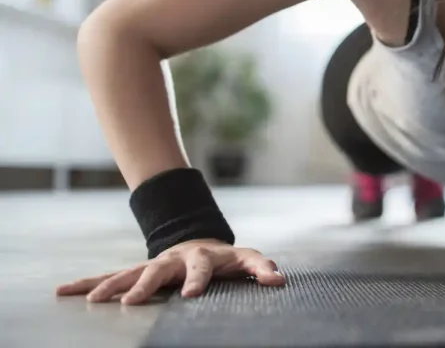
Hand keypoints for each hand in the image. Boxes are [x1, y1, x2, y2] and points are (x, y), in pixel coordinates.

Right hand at [55, 239, 285, 304]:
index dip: (198, 280)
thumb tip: (279, 280)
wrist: (199, 243)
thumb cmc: (226, 259)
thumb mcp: (247, 260)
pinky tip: (64, 291)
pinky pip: (109, 277)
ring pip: (129, 273)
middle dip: (146, 285)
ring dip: (111, 286)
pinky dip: (87, 284)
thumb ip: (262, 269)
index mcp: (202, 257)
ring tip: (94, 300)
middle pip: (158, 270)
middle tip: (132, 302)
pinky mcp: (136, 272)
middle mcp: (174, 259)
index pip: (202, 267)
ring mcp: (152, 265)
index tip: (191, 296)